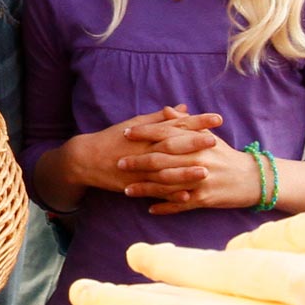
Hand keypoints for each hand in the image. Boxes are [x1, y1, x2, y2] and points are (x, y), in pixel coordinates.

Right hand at [54, 106, 239, 209]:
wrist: (87, 158)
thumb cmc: (114, 138)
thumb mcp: (137, 123)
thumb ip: (162, 117)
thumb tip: (183, 108)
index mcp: (148, 132)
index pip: (177, 124)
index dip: (197, 122)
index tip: (217, 119)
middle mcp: (145, 149)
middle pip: (173, 145)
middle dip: (194, 144)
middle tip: (215, 142)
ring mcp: (140, 168)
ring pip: (166, 171)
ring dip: (185, 172)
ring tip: (205, 171)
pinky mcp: (136, 185)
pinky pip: (156, 191)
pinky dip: (171, 194)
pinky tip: (186, 196)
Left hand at [110, 105, 259, 214]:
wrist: (253, 179)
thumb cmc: (226, 155)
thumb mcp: (208, 135)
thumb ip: (185, 123)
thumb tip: (166, 110)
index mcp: (198, 141)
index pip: (166, 134)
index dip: (144, 133)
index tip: (125, 133)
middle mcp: (198, 159)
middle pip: (162, 159)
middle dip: (138, 161)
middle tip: (118, 162)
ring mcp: (200, 181)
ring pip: (167, 184)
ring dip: (145, 188)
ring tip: (126, 189)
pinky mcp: (204, 199)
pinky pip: (180, 205)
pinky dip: (164, 207)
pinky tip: (149, 208)